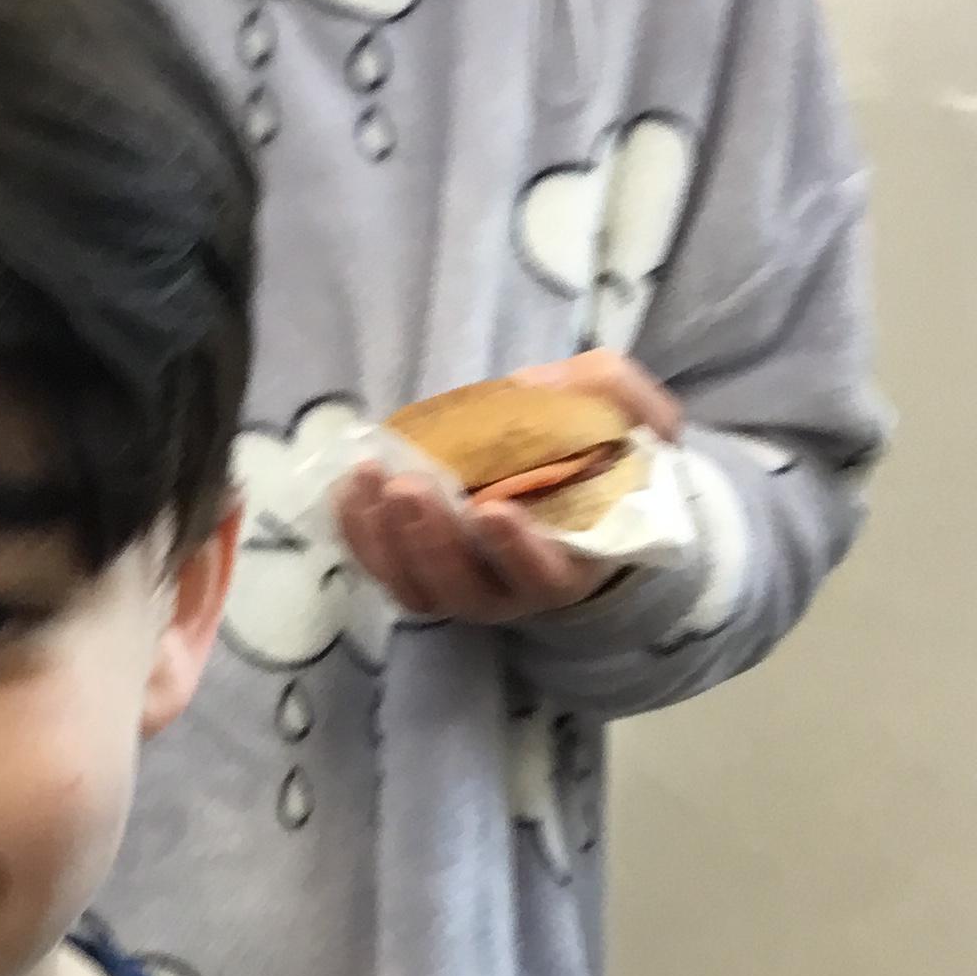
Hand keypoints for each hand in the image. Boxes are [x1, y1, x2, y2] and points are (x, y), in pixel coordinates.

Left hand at [338, 351, 682, 627]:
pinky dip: (357, 533)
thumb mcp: (626, 413)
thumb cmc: (595, 453)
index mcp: (571, 562)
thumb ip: (613, 395)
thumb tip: (536, 385)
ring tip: (371, 477)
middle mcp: (511, 590)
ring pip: (415, 587)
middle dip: (431, 539)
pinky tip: (350, 486)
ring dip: (385, 538)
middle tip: (408, 485)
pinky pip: (379, 569)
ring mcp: (458, 588)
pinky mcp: (416, 573)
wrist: (560, 482)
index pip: (543, 574)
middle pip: (464, 587)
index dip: (516, 550)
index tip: (491, 509)